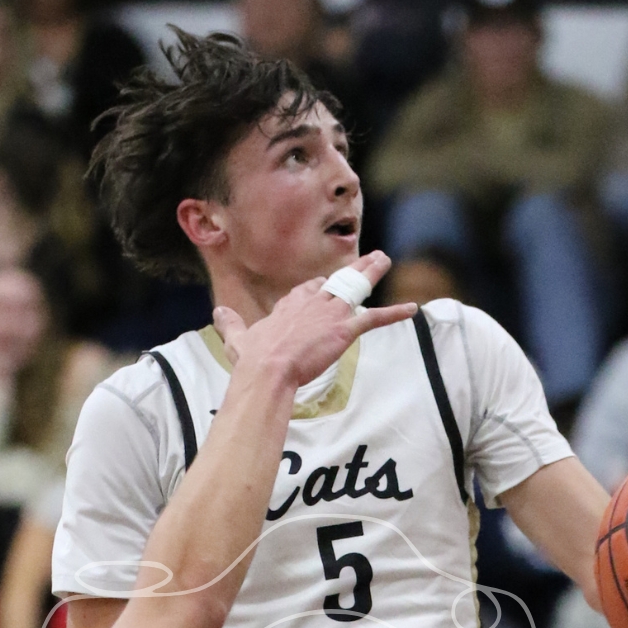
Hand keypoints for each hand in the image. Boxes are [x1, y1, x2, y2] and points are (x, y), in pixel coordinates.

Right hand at [214, 252, 414, 391]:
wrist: (268, 369)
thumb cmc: (252, 359)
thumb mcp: (237, 339)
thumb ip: (230, 324)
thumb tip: (217, 313)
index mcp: (289, 304)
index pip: (308, 289)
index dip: (317, 288)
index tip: (323, 285)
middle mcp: (312, 301)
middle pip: (335, 280)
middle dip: (350, 269)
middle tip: (365, 258)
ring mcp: (330, 313)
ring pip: (355, 287)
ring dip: (371, 273)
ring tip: (384, 260)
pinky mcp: (345, 328)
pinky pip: (374, 317)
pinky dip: (394, 313)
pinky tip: (411, 309)